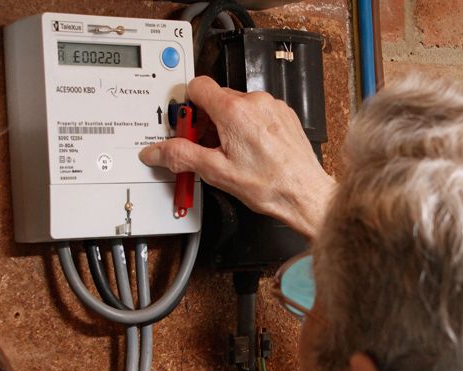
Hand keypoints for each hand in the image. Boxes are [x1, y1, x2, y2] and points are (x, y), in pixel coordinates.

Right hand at [139, 76, 334, 238]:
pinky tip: (250, 150)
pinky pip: (257, 112)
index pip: (197, 85)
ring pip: (237, 106)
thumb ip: (181, 156)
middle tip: (206, 147)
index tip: (186, 124)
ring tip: (231, 153)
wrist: (305, 194)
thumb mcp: (217, 172)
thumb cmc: (270, 185)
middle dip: (206, 121)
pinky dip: (248, 127)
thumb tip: (157, 151)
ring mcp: (272, 107)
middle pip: (216, 98)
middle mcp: (255, 102)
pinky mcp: (284, 115)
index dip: (187, 104)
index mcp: (234, 111)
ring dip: (228, 125)